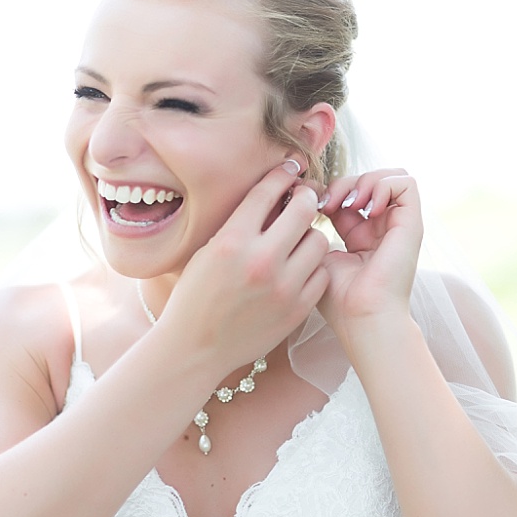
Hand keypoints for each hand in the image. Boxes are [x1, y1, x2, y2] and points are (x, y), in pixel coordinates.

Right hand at [158, 160, 330, 371]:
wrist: (195, 346)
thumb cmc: (195, 296)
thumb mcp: (207, 253)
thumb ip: (240, 226)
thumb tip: (273, 196)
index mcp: (231, 241)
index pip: (267, 192)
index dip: (282, 175)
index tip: (288, 170)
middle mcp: (260, 260)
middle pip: (304, 209)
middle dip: (305, 199)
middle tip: (302, 200)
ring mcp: (283, 286)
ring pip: (319, 240)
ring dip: (310, 235)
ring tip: (297, 241)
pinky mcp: (297, 309)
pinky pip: (321, 274)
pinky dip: (312, 268)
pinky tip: (298, 269)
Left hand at [315, 169, 422, 332]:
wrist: (362, 317)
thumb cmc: (337, 297)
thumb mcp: (318, 254)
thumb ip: (315, 226)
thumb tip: (305, 196)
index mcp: (360, 235)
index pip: (347, 195)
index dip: (328, 191)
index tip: (310, 206)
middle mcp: (382, 227)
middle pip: (367, 181)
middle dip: (344, 182)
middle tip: (327, 203)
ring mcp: (398, 224)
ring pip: (389, 176)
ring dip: (364, 180)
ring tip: (349, 203)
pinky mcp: (412, 223)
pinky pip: (406, 183)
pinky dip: (383, 185)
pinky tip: (366, 207)